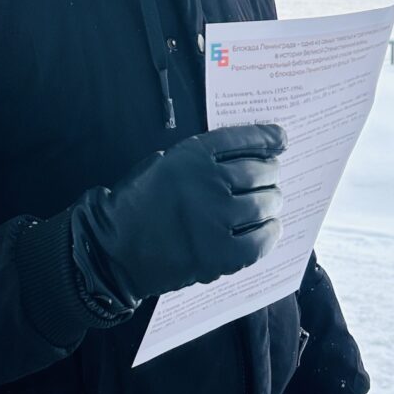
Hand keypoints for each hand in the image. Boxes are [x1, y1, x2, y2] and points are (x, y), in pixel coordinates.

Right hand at [70, 123, 285, 307]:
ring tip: (270, 203)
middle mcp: (205, 184)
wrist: (113, 250)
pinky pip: (259, 241)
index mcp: (190, 156)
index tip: (280, 138)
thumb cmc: (137, 204)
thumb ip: (201, 157)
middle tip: (270, 178)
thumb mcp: (163, 163)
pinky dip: (269, 233)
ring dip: (272, 202)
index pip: (242, 139)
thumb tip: (252, 155)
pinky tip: (269, 228)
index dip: (267, 137)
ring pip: (264, 204)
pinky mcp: (217, 255)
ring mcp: (213, 221)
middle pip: (260, 171)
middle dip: (270, 173)